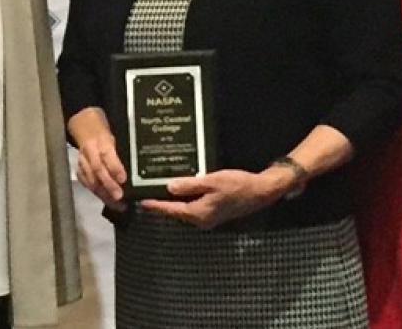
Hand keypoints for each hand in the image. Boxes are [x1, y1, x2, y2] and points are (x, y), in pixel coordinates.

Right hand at [66, 108, 126, 207]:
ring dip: (103, 193)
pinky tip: (105, 199)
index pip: (107, 155)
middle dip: (109, 185)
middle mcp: (90, 151)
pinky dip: (95, 192)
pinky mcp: (78, 167)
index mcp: (101, 140)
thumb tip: (136, 171)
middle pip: (98, 170)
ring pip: (91, 179)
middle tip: (120, 198)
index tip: (124, 180)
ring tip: (116, 204)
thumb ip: (121, 152)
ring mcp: (82, 160)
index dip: (115, 168)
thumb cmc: (104, 131)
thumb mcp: (115, 136)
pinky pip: (86, 182)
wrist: (84, 125)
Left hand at [139, 168, 289, 229]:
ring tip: (160, 190)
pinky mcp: (214, 213)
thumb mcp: (211, 181)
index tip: (141, 201)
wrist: (260, 192)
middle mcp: (201, 220)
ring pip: (185, 210)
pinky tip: (181, 190)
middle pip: (176, 212)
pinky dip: (185, 200)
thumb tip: (169, 188)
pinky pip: (194, 208)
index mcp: (198, 214)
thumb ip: (189, 186)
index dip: (155, 205)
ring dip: (173, 201)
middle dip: (162, 203)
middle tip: (147, 192)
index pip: (171, 210)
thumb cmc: (237, 185)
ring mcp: (208, 218)